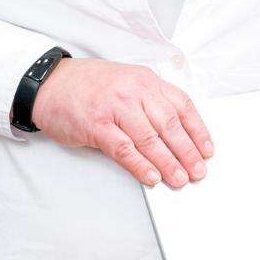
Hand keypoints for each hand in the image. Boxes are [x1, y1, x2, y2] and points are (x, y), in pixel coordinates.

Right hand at [32, 58, 213, 189]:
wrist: (52, 83)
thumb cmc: (90, 86)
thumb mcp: (127, 82)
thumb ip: (150, 102)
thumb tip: (176, 135)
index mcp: (146, 80)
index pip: (181, 105)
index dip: (198, 130)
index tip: (207, 150)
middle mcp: (134, 91)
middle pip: (169, 124)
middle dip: (188, 151)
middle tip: (198, 171)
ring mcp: (115, 107)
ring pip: (150, 138)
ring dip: (168, 162)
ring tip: (180, 179)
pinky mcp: (97, 126)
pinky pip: (125, 149)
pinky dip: (141, 165)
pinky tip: (152, 177)